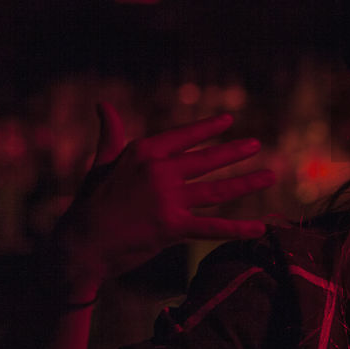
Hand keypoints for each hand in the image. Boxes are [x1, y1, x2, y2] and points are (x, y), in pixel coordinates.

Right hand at [51, 103, 275, 294]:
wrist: (78, 244)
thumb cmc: (89, 204)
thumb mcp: (101, 163)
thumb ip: (111, 134)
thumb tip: (102, 104)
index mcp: (143, 153)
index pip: (183, 137)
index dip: (207, 129)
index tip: (228, 120)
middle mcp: (159, 171)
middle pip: (206, 160)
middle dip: (234, 152)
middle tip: (257, 144)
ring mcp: (168, 199)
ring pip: (217, 189)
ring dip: (247, 183)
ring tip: (270, 175)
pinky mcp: (173, 226)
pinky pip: (212, 226)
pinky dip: (238, 229)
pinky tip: (260, 227)